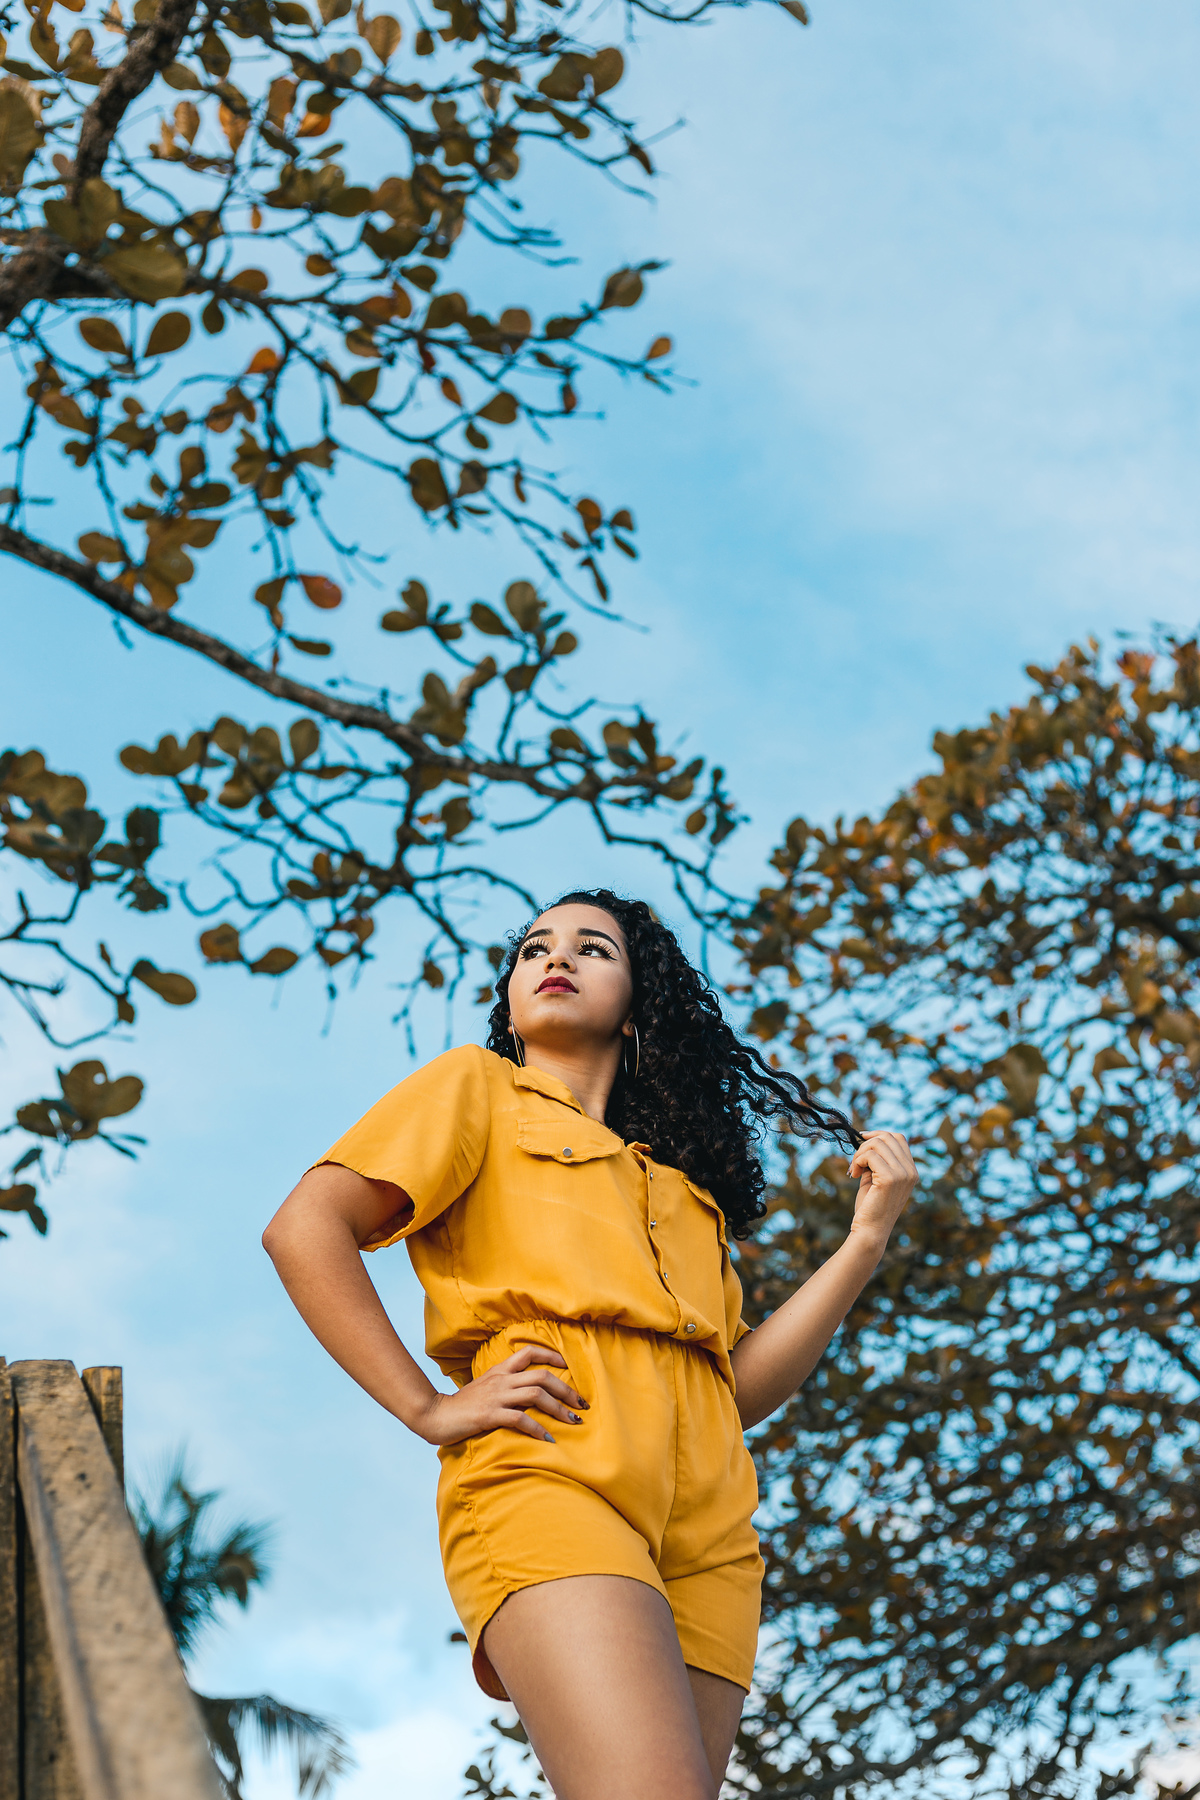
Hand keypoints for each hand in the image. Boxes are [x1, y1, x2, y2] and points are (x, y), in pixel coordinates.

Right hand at [414, 1344, 587, 1447]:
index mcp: (500, 1370)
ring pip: (536, 1395)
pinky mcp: (489, 1415)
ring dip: (559, 1408)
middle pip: (542, 1376)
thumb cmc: (462, 1405)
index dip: (553, 1356)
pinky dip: (538, 1429)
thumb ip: (504, 1385)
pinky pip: (520, 1419)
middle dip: (567, 1389)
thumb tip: (529, 1392)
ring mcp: (495, 1396)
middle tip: (582, 1404)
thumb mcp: (485, 1388)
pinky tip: (548, 1439)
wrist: (435, 1415)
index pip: (530, 1352)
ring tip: (573, 1421)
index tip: (570, 1366)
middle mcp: (501, 1379)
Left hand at [847, 1129, 916, 1254]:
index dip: (878, 1134)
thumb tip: (867, 1137)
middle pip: (887, 1137)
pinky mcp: (890, 1178)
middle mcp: (911, 1171)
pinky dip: (857, 1161)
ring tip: (853, 1170)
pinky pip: (869, 1155)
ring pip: (876, 1143)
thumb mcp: (877, 1178)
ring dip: (859, 1154)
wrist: (869, 1231)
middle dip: (865, 1144)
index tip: (862, 1140)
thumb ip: (878, 1159)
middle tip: (855, 1162)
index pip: (898, 1138)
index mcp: (911, 1171)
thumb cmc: (870, 1206)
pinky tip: (853, 1175)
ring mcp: (902, 1174)